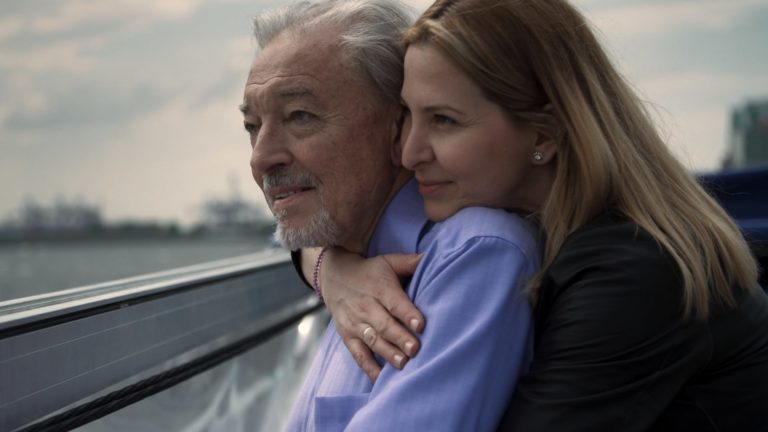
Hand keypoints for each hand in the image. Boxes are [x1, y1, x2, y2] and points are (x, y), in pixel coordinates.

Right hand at [321, 248, 423, 381]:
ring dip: (388, 353)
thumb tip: (436, 257)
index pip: (395, 302)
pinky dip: (369, 368)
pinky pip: (358, 354)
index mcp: (380, 288)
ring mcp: (355, 323)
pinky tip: (382, 379)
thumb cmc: (370, 271)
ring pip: (372, 340)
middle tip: (416, 349)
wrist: (334, 277)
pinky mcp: (348, 336)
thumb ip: (411, 262)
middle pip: (384, 325)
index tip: (421, 325)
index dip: (408, 313)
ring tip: (404, 364)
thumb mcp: (389, 261)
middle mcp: (366, 307)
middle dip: (400, 338)